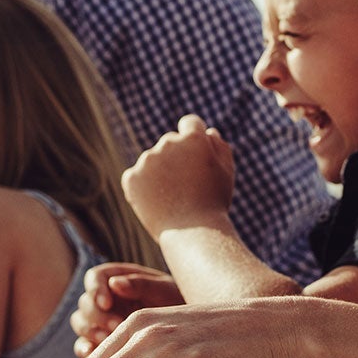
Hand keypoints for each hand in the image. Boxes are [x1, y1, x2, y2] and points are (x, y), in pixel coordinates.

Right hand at [71, 263, 185, 357]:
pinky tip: (96, 355)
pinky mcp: (102, 343)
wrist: (189, 329)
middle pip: (86, 303)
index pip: (94, 277)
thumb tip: (114, 283)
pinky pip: (85, 346)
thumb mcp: (165, 289)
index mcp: (118, 278)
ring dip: (93, 332)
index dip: (95, 289)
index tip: (107, 303)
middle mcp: (106, 298)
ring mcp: (102, 321)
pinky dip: (87, 351)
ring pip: (81, 324)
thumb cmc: (178, 301)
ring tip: (112, 340)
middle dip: (97, 315)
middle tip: (116, 325)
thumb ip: (141, 285)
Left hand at [121, 115, 235, 236]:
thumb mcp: (226, 172)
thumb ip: (219, 147)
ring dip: (160, 173)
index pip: (190, 124)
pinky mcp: (132, 178)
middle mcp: (168, 143)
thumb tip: (207, 131)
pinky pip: (136, 177)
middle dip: (177, 158)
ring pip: (153, 161)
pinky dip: (143, 188)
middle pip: (170, 143)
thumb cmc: (214, 203)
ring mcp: (147, 160)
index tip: (193, 151)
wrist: (194, 233)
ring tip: (173, 198)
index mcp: (194, 138)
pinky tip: (158, 203)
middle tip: (186, 185)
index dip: (193, 136)